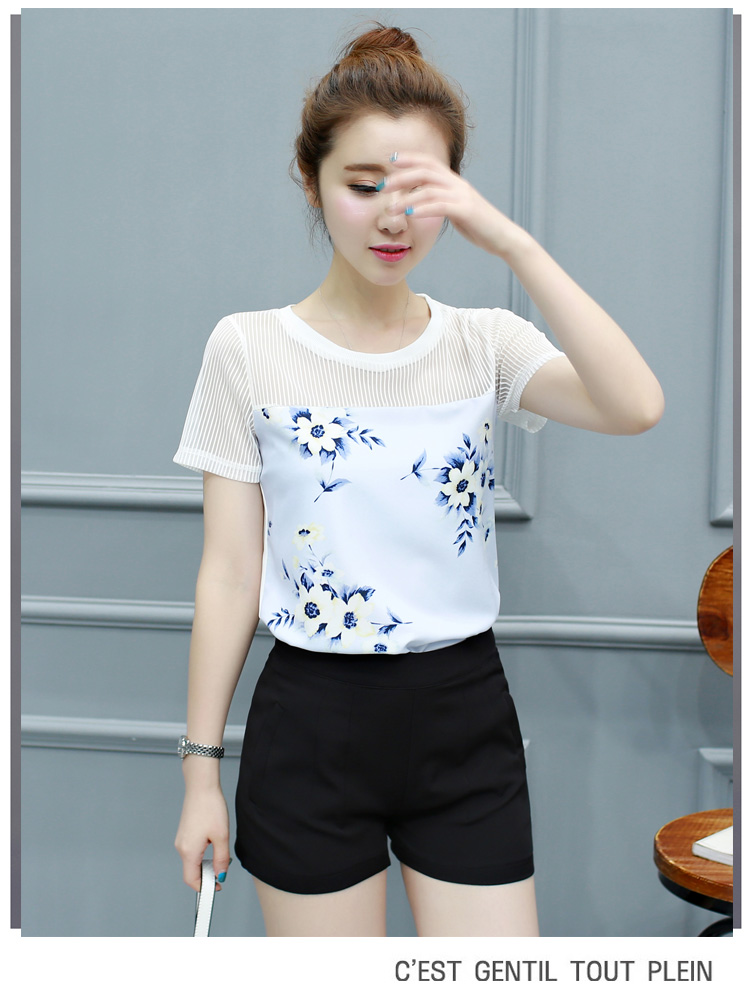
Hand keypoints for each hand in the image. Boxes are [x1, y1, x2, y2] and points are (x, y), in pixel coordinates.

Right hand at [174, 785, 230, 891]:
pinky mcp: (184, 833)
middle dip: (207, 875)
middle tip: (223, 870)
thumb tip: (221, 875)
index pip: (191, 880)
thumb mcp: (221, 836)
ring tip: (221, 854)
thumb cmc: (210, 808)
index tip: (217, 887)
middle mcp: (181, 847)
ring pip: (192, 861)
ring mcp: (181, 840)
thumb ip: (221, 859)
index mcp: (188, 851)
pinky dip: (202, 854)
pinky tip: (214, 844)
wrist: (201, 787)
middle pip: (191, 871)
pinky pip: (192, 851)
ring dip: (205, 864)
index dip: (204, 887)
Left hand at [384, 152, 529, 258]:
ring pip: (429, 188)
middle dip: (401, 176)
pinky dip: (422, 207)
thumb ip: (443, 204)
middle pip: (425, 171)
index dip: (410, 158)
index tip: (390, 160)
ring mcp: (463, 196)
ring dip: (406, 196)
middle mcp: (458, 184)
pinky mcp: (466, 210)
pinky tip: (409, 213)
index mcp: (455, 183)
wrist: (504, 238)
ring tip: (390, 207)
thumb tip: (426, 204)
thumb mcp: (458, 211)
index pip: (429, 163)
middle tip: (382, 185)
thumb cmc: (480, 227)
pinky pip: (440, 205)